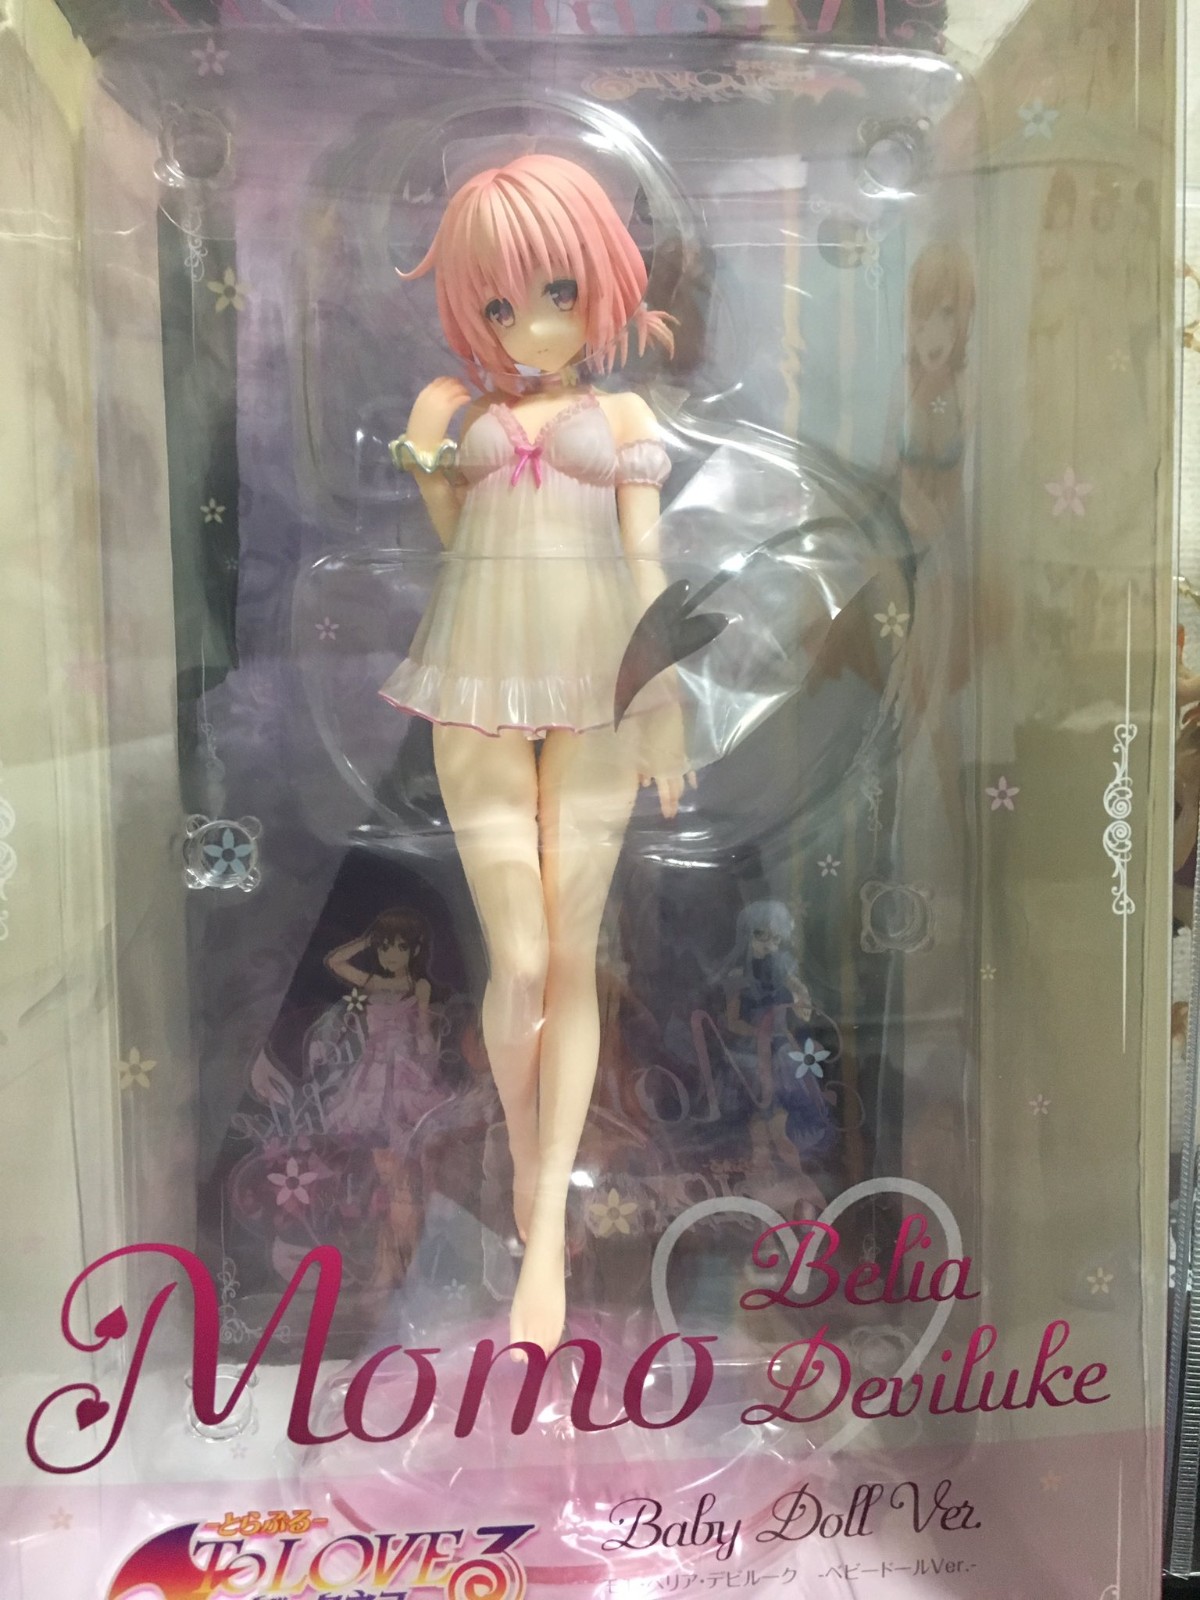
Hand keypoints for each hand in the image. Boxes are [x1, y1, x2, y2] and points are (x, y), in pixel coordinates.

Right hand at [407, 376, 470, 449]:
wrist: (420, 440)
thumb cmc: (419, 429)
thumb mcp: (421, 410)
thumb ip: (429, 401)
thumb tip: (440, 398)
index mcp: (423, 394)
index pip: (437, 382)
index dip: (447, 381)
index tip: (453, 384)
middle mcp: (431, 394)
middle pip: (447, 383)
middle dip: (456, 384)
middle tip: (463, 388)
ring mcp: (439, 400)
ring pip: (454, 389)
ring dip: (462, 390)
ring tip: (466, 393)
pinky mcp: (448, 408)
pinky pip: (458, 398)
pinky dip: (464, 398)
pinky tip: (468, 399)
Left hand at [637, 703, 694, 818]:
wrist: (661, 698)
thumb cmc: (644, 718)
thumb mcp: (636, 742)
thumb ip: (641, 764)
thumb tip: (644, 782)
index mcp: (661, 762)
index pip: (666, 789)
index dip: (667, 802)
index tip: (668, 816)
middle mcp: (673, 761)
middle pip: (674, 785)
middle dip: (672, 800)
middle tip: (672, 815)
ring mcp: (680, 753)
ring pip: (682, 776)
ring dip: (679, 789)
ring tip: (680, 800)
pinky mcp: (684, 744)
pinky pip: (689, 763)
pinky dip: (690, 774)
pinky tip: (693, 784)